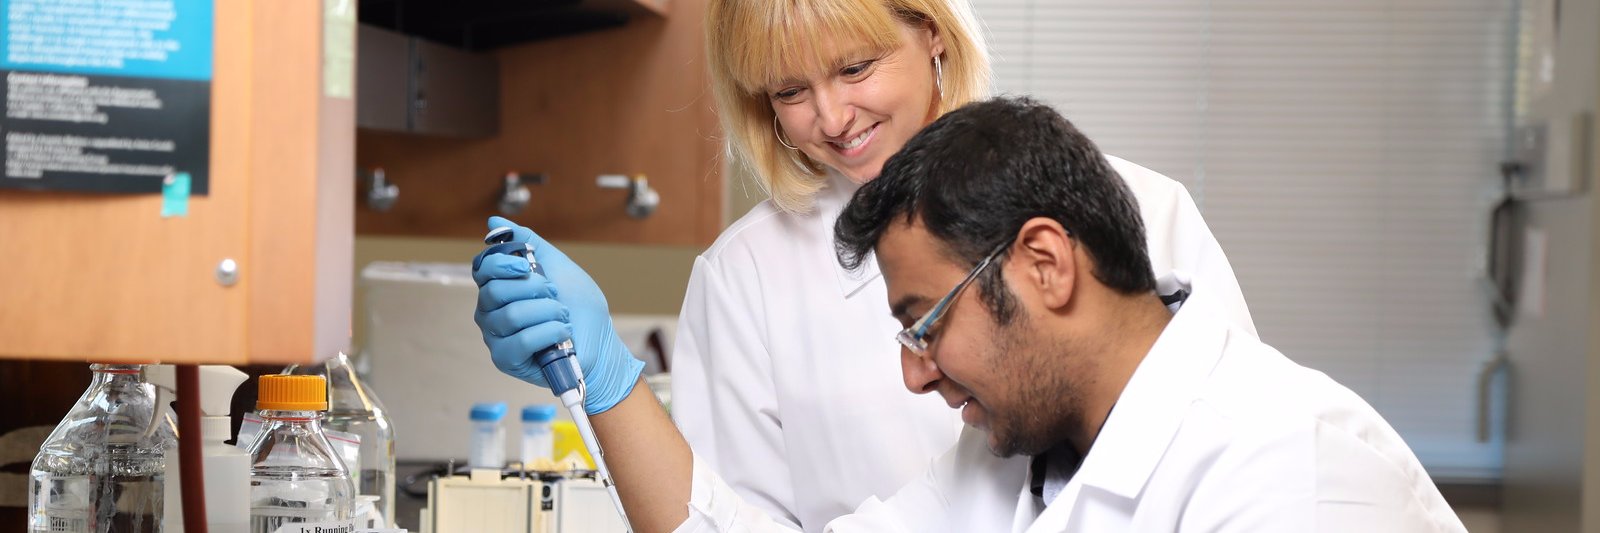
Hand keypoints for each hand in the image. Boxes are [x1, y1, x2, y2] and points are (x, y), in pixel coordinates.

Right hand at [473, 216, 644, 413]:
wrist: (601, 344)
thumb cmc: (579, 309)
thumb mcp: (558, 267)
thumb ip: (528, 243)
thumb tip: (494, 222)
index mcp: (500, 287)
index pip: (482, 269)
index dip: (501, 263)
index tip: (527, 265)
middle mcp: (490, 312)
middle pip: (494, 290)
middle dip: (534, 288)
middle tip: (556, 295)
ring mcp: (496, 337)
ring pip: (510, 315)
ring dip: (548, 312)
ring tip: (564, 316)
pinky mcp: (506, 359)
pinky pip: (520, 340)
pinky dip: (549, 333)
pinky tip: (562, 334)